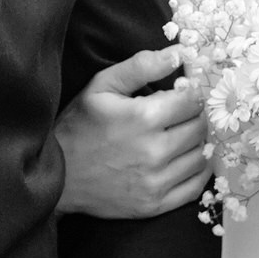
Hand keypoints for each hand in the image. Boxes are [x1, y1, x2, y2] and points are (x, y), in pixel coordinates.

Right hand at [54, 46, 209, 218]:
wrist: (57, 176)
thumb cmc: (79, 126)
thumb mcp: (101, 86)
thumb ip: (141, 66)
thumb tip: (178, 53)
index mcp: (143, 117)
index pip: (193, 101)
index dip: (190, 94)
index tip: (182, 95)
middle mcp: (154, 152)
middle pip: (199, 128)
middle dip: (194, 117)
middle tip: (181, 115)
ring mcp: (155, 182)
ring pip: (201, 156)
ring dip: (197, 143)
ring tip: (181, 136)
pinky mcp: (154, 205)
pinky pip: (195, 187)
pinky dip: (198, 172)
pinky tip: (186, 160)